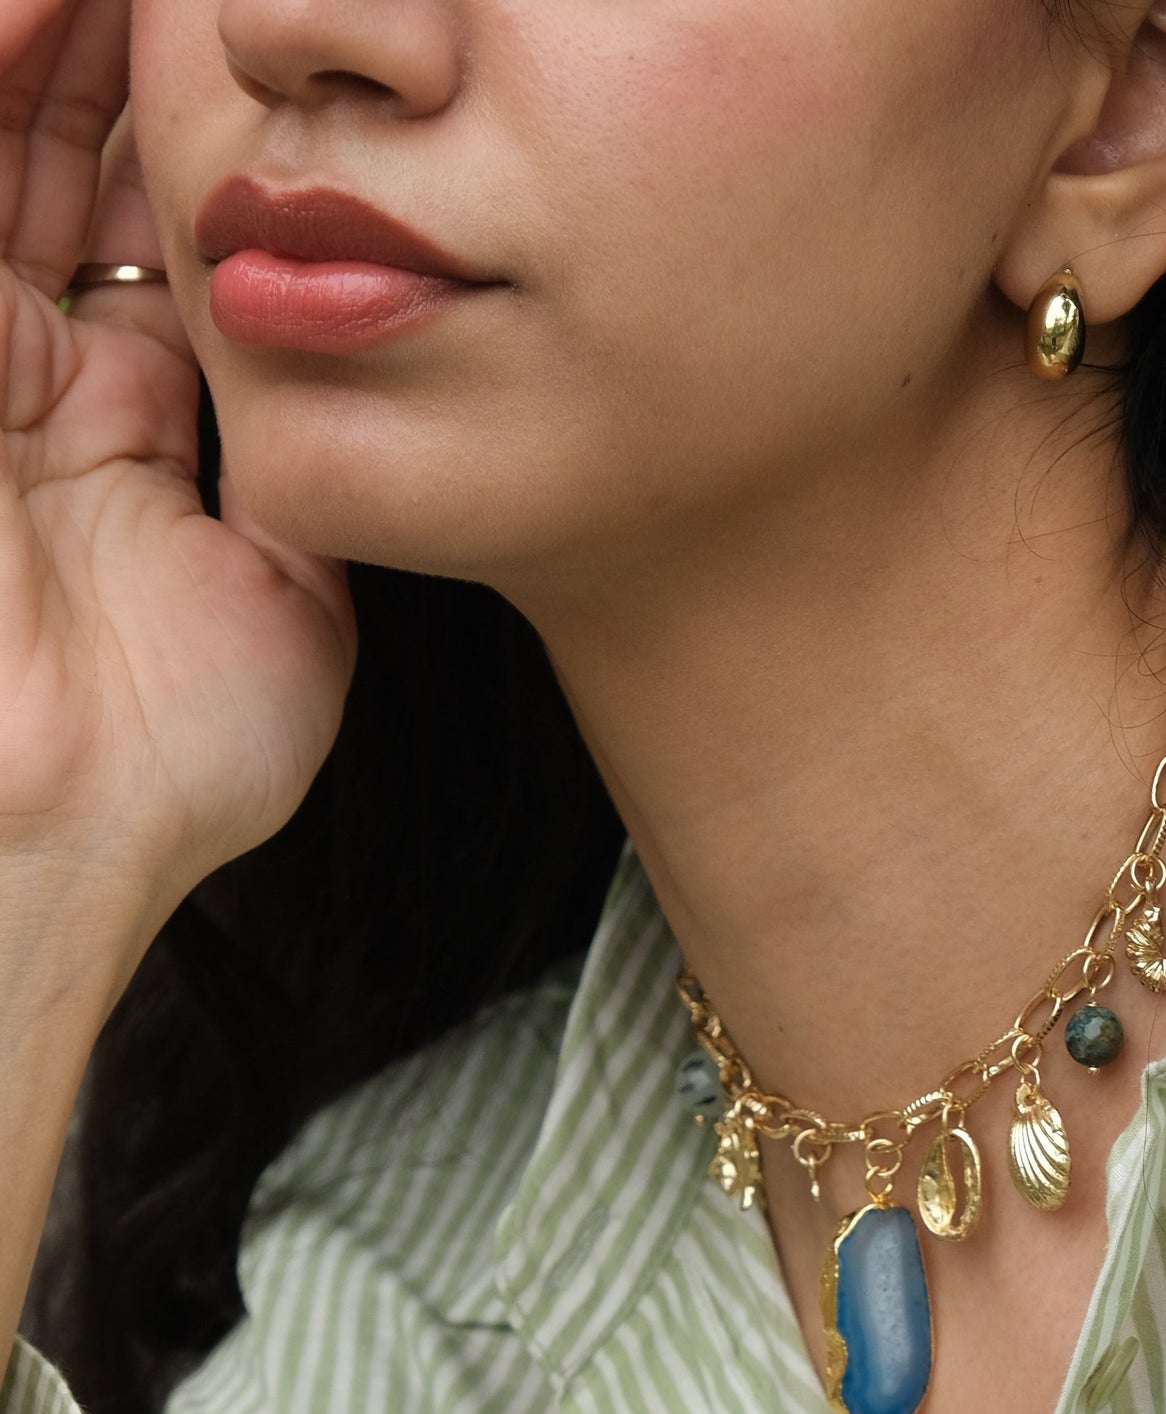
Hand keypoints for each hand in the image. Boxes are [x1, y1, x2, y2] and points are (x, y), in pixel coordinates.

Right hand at [0, 0, 353, 1013]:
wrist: (46, 819)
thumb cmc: (159, 760)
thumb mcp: (284, 602)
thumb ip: (305, 483)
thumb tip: (368, 403)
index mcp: (117, 430)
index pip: (158, 238)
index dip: (211, 141)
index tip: (283, 75)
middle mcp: (29, 374)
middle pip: (73, 158)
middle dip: (135, 59)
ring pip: (10, 142)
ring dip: (69, 41)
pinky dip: (8, 69)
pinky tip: (53, 3)